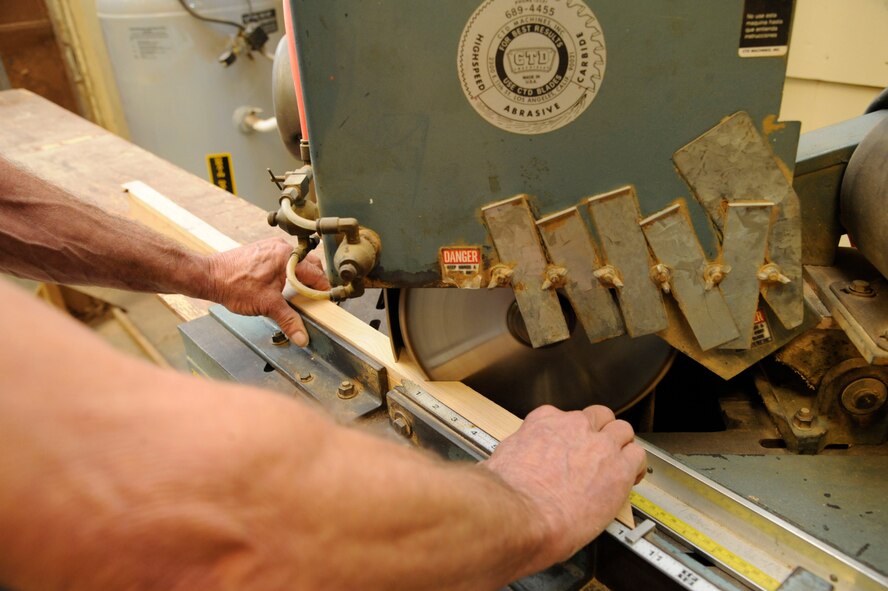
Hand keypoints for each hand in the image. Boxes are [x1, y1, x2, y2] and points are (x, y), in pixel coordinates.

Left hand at [206, 238, 329, 345]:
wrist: (210, 277)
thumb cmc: (233, 285)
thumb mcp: (267, 305)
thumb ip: (288, 320)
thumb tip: (301, 336)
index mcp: (287, 257)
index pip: (316, 274)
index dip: (323, 289)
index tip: (327, 301)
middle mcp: (282, 248)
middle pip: (310, 264)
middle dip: (314, 282)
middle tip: (314, 299)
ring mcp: (272, 247)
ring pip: (297, 262)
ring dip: (301, 276)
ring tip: (299, 293)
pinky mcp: (263, 251)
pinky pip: (284, 260)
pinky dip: (289, 272)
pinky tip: (284, 286)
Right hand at [481, 405, 645, 565]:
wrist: (520, 514)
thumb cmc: (507, 495)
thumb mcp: (501, 461)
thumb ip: (515, 456)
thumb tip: (510, 464)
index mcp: (543, 422)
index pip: (564, 417)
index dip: (570, 435)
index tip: (569, 449)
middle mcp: (572, 426)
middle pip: (598, 417)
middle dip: (600, 433)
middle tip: (597, 454)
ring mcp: (598, 444)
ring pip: (622, 430)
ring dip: (621, 446)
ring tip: (618, 464)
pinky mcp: (618, 467)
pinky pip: (638, 457)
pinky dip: (637, 467)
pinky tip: (631, 479)